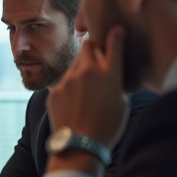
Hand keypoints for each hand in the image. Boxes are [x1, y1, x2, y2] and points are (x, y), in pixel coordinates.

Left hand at [47, 24, 129, 147]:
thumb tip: (113, 71)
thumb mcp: (122, 102)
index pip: (113, 42)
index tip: (116, 31)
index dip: (115, 35)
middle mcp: (88, 71)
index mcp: (110, 73)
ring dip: (81, 69)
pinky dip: (70, 86)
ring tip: (86, 89)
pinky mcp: (54, 90)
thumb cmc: (108, 127)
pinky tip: (75, 102)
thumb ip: (117, 81)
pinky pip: (64, 81)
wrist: (80, 146)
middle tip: (96, 57)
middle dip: (92, 48)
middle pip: (88, 45)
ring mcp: (68, 80)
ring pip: (74, 64)